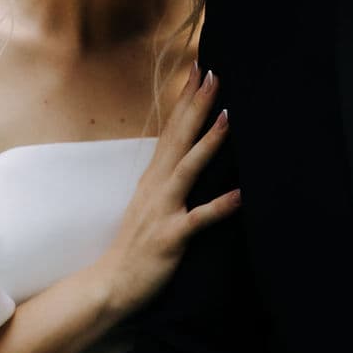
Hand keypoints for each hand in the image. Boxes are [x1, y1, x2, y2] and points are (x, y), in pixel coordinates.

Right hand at [93, 64, 239, 319]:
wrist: (111, 285)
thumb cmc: (134, 248)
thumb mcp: (150, 206)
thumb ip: (165, 181)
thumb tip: (181, 159)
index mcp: (153, 180)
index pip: (170, 131)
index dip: (185, 100)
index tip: (198, 68)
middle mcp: (156, 189)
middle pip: (178, 139)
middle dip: (196, 106)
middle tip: (214, 73)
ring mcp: (162, 212)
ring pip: (187, 170)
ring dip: (207, 143)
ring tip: (228, 116)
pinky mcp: (170, 238)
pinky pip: (198, 220)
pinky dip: (219, 206)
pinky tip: (241, 195)